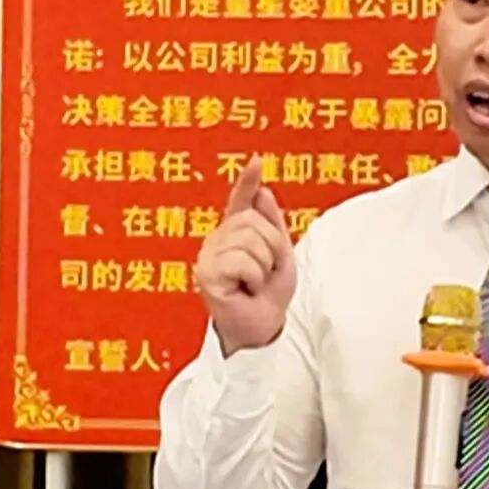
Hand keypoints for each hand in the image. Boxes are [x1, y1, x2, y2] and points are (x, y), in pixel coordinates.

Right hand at [194, 156, 296, 355]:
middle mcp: (219, 240)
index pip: (242, 201)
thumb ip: (272, 224)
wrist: (263, 327)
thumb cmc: (269, 295)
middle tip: (265, 273)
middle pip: (254, 222)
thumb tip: (264, 191)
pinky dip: (253, 278)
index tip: (256, 161)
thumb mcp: (281, 255)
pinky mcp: (207, 274)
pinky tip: (245, 291)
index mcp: (236, 234)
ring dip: (264, 266)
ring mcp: (210, 256)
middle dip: (272, 248)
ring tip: (255, 283)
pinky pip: (242, 260)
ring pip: (251, 240)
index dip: (247, 181)